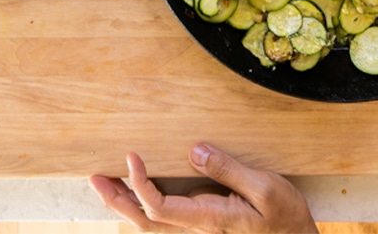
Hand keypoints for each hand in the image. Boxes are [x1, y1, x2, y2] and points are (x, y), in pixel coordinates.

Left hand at [89, 143, 318, 233]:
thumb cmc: (284, 217)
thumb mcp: (264, 187)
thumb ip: (228, 169)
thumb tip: (194, 150)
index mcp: (208, 218)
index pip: (159, 207)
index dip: (140, 184)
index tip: (131, 156)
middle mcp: (198, 227)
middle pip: (145, 221)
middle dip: (118, 200)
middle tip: (94, 178)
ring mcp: (200, 228)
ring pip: (152, 223)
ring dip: (126, 204)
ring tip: (106, 183)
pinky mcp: (205, 223)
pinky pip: (165, 218)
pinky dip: (144, 205)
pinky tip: (138, 192)